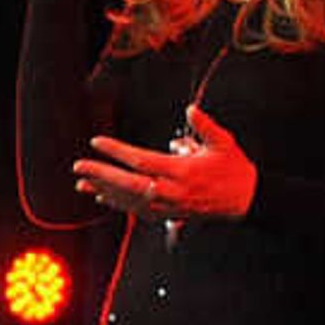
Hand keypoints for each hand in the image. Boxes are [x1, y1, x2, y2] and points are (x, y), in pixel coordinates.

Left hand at [76, 103, 257, 221]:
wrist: (246, 200)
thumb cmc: (233, 168)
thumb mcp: (224, 142)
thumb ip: (205, 126)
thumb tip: (190, 110)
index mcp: (183, 171)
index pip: (142, 161)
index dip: (117, 152)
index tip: (96, 142)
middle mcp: (173, 191)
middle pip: (130, 184)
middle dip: (102, 175)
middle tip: (78, 167)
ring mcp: (170, 206)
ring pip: (131, 201)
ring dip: (105, 191)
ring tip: (82, 183)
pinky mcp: (171, 214)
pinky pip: (139, 211)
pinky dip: (120, 204)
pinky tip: (104, 198)